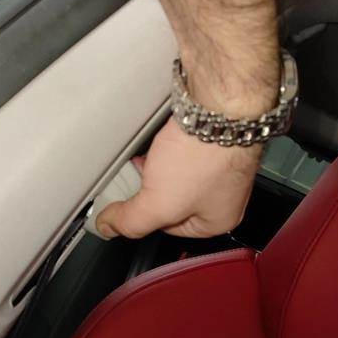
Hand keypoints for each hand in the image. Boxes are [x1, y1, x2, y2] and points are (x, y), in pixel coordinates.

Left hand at [96, 117, 261, 238]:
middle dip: (154, 188)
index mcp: (219, 220)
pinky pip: (186, 152)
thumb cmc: (203, 156)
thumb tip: (110, 226)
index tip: (133, 201)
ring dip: (161, 167)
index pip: (171, 229)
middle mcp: (227, 194)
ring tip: (150, 156)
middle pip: (175, 201)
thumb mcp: (158, 204)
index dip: (148, 214)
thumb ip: (131, 221)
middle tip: (142, 176)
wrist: (217, 108)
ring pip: (180, 175)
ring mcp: (224, 165)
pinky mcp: (216, 141)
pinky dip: (171, 149)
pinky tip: (161, 142)